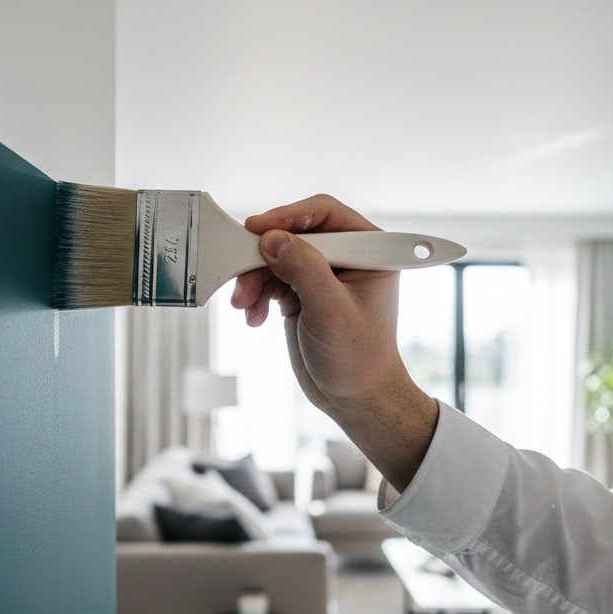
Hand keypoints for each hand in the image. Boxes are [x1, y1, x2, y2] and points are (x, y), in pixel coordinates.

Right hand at [231, 194, 438, 490]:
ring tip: (245, 305)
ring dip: (255, 279)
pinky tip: (255, 315)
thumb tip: (274, 239)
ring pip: (278, 258)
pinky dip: (258, 294)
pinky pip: (272, 280)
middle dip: (264, 257)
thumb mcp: (331, 311)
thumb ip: (304, 269)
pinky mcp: (304, 294)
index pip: (325, 214)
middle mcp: (347, 258)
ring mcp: (323, 276)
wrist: (355, 400)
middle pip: (294, 235)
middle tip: (243, 278)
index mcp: (369, 252)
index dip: (289, 217)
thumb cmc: (360, 360)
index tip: (258, 229)